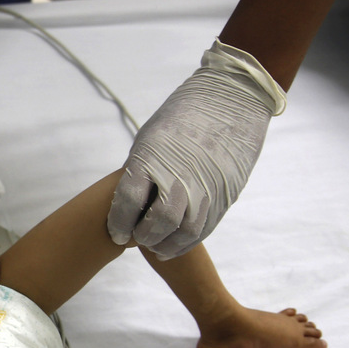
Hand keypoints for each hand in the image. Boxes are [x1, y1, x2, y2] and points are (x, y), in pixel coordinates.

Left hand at [107, 39, 286, 258]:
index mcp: (153, 157)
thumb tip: (128, 202)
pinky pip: (203, 229)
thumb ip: (140, 170)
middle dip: (142, 237)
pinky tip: (173, 245)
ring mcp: (206, 186)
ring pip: (183, 232)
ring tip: (154, 246)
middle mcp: (180, 175)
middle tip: (135, 238)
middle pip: (157, 222)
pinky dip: (185, 243)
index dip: (119, 223)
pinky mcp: (225, 195)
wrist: (232, 101)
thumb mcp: (151, 137)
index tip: (116, 233)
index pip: (128, 201)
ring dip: (164, 245)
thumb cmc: (183, 116)